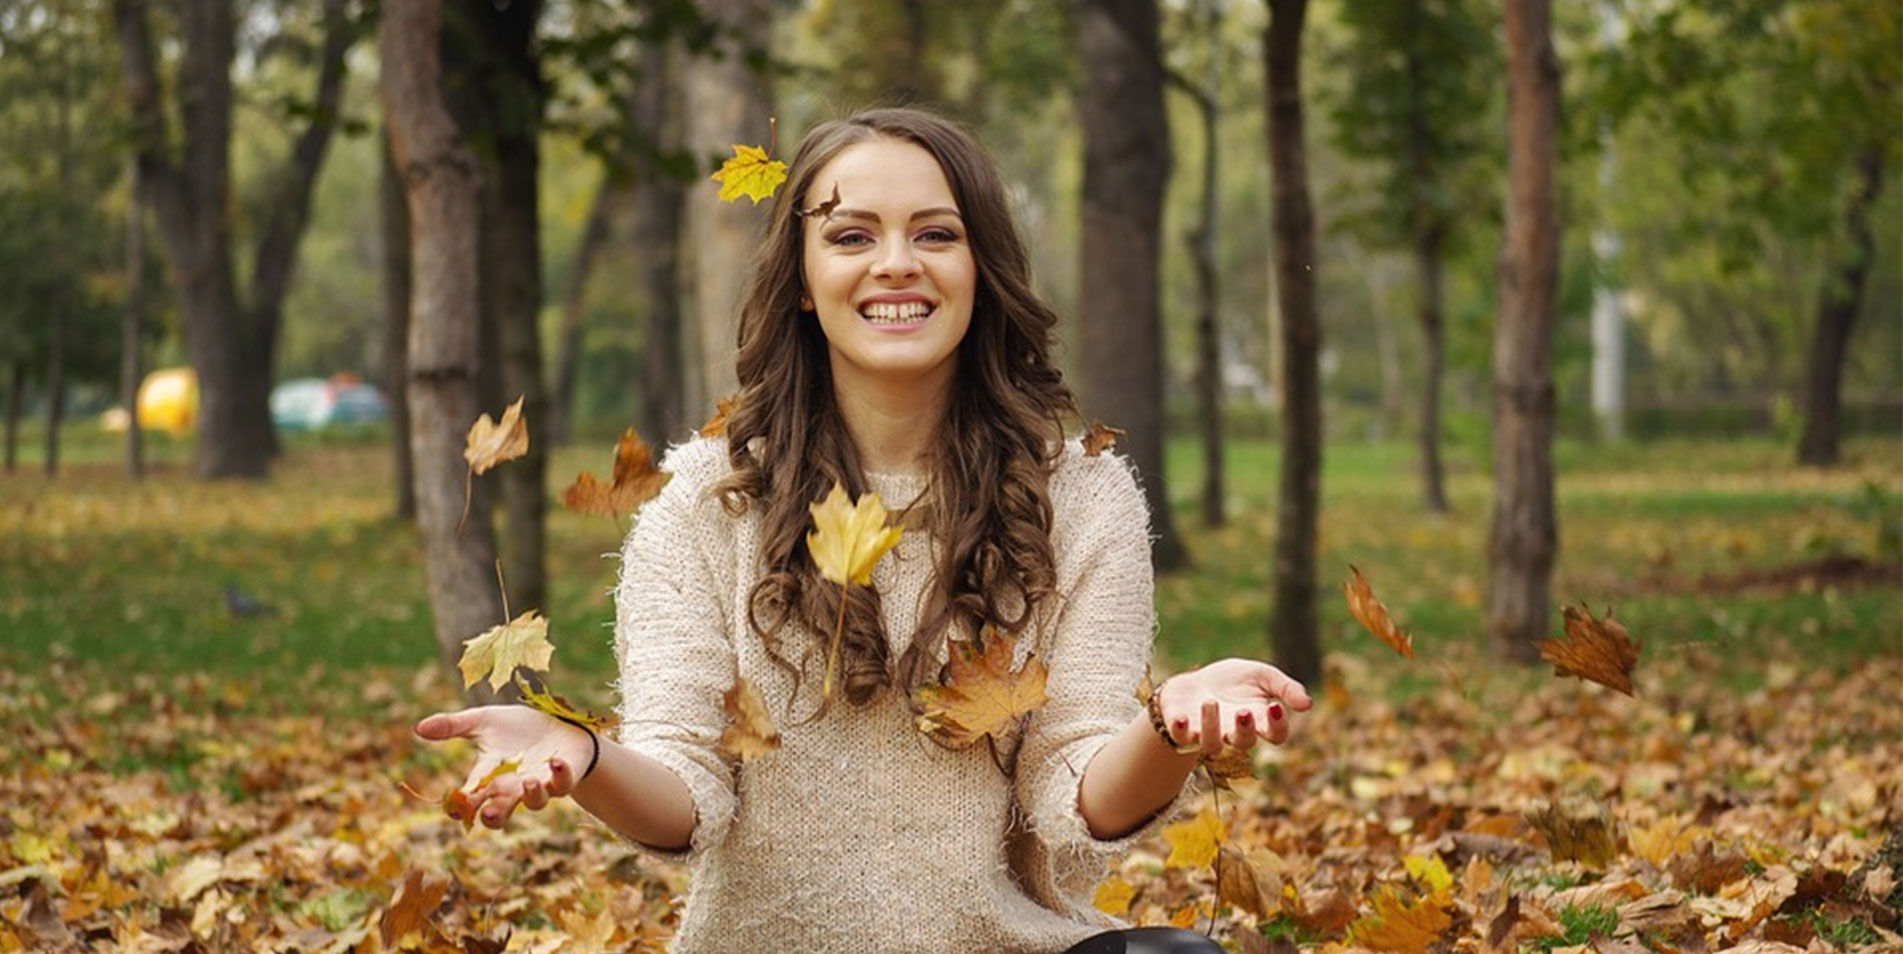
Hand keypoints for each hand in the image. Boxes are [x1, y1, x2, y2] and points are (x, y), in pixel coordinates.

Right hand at [414, 706, 595, 828]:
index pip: (471, 798)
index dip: (461, 808)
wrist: (558, 724)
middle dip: (494, 816)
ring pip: (535, 802)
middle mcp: (513, 787)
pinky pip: (563, 783)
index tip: (454, 810)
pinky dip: (560, 775)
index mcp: (490, 777)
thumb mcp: (484, 721)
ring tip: (527, 783)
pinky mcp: (564, 776)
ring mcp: (539, 785)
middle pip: (500, 812)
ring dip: (531, 796)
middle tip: (486, 815)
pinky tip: (555, 762)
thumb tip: (418, 727)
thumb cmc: (518, 728)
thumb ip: (453, 726)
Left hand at [1154, 659, 1312, 755]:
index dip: (1277, 726)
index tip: (1275, 707)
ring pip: (1212, 743)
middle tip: (1243, 711)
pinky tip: (1180, 719)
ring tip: (1210, 701)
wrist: (1196, 682)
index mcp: (1258, 721)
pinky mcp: (1182, 730)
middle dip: (1244, 729)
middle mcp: (1234, 733)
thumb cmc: (1233, 681)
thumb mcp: (1262, 675)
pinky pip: (1181, 738)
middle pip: (1243, 742)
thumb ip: (1285, 687)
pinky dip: (1180, 731)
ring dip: (1212, 725)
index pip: (1275, 734)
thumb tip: (1307, 704)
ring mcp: (1207, 734)